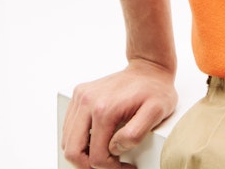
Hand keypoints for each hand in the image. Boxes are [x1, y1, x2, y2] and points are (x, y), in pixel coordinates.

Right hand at [61, 59, 176, 167]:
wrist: (149, 66)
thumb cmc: (155, 89)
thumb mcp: (156, 112)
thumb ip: (135, 134)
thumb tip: (115, 148)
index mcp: (104, 109)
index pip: (96, 157)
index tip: (124, 167)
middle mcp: (87, 101)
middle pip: (73, 151)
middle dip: (88, 166)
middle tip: (108, 165)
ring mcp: (81, 96)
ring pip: (68, 141)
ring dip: (82, 153)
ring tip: (104, 153)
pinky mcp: (79, 94)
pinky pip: (69, 127)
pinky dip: (78, 139)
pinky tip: (97, 139)